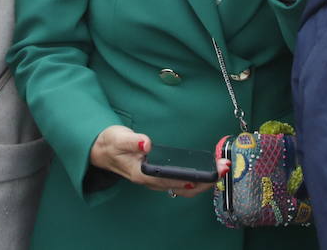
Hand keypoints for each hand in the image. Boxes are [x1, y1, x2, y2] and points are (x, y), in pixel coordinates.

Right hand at [88, 125, 224, 196]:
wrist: (102, 151)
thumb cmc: (111, 144)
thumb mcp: (118, 138)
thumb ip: (132, 141)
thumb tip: (146, 144)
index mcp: (143, 174)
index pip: (172, 180)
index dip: (192, 177)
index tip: (209, 171)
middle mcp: (151, 181)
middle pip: (183, 187)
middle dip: (205, 180)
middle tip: (224, 167)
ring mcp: (156, 180)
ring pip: (184, 186)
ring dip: (204, 180)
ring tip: (220, 168)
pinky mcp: (159, 175)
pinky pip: (181, 181)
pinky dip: (196, 177)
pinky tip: (206, 169)